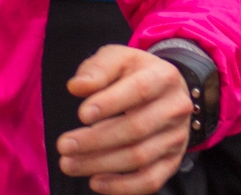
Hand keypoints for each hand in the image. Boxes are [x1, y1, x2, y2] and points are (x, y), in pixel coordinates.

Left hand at [57, 45, 192, 194]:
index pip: (139, 90)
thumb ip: (98, 68)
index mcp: (163, 77)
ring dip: (100, 163)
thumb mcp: (118, 58)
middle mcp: (176, 108)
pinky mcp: (172, 162)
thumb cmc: (135, 73)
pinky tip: (96, 182)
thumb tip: (76, 86)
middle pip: (136, 129)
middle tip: (63, 145)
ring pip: (140, 157)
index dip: (110, 103)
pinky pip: (150, 180)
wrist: (167, 91)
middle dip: (95, 140)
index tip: (81, 114)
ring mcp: (176, 138)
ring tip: (68, 163)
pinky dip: (122, 186)